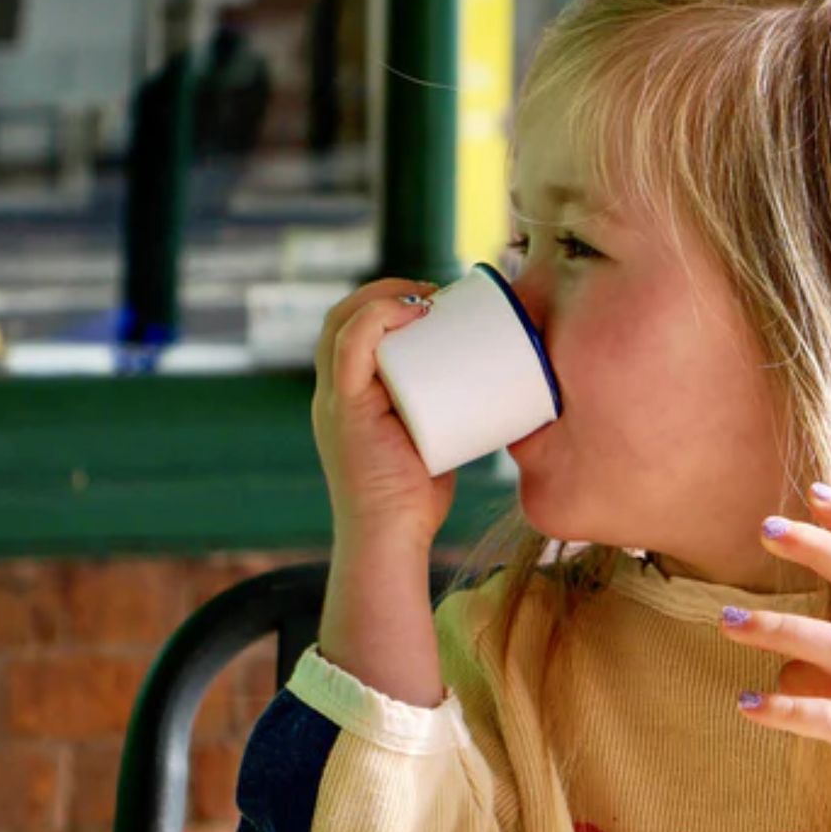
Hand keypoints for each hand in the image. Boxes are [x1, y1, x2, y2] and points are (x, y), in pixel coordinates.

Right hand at [312, 279, 457, 551]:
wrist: (392, 540)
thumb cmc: (414, 503)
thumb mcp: (432, 445)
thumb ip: (449, 421)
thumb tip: (497, 399)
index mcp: (347, 396)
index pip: (351, 331)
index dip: (385, 302)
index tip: (434, 299)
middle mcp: (332, 392)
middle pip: (344, 317)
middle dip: (388, 291)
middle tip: (438, 293)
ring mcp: (334, 400)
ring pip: (343, 323)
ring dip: (385, 296)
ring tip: (431, 297)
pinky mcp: (344, 411)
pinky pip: (350, 349)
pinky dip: (377, 319)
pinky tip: (410, 311)